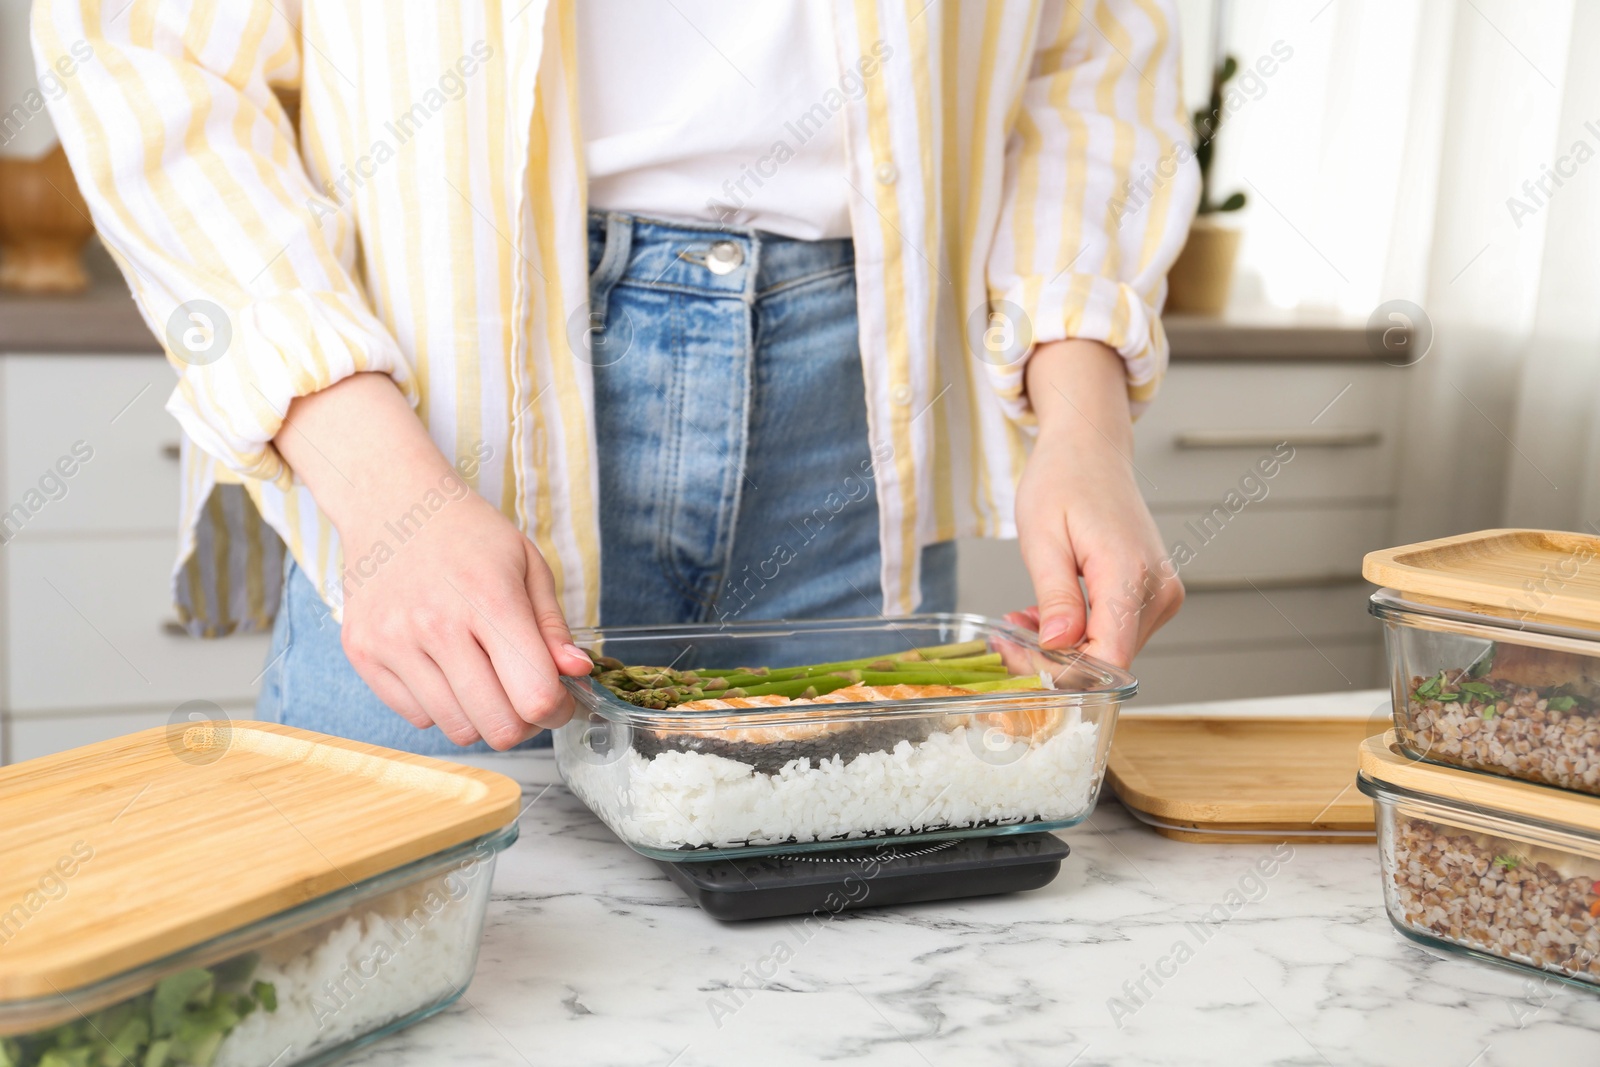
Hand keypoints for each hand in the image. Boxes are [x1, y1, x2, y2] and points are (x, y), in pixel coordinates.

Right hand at [276, 374, 592, 747]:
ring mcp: (393, 643)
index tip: (560, 698)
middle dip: (524, 722)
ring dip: (482, 718)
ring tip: (487, 680)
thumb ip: (553, 626)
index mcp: (488, 600)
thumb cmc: (469, 534)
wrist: (392, 503)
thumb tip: (577, 672)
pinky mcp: (363, 654)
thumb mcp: (528, 564)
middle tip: (525, 696)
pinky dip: (441, 707)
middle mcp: (435, 625)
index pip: (534, 695)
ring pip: (457, 730)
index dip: (558, 709)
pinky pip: (417, 717)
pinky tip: (446, 669)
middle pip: (497, 727)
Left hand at [1010, 340, 1181, 667]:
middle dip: (1053, 659)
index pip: (1108, 658)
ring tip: (1023, 618)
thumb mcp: (1042, 538)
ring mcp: (1162, 593)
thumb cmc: (1064, 480)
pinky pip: (1117, 631)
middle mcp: (1159, 589)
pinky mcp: (1155, 594)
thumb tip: (1058, 647)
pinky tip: (1048, 613)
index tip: (1016, 654)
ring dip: (1063, 647)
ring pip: (1111, 650)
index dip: (1060, 671)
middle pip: (1109, 659)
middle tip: (1006, 637)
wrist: (1091, 448)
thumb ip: (1056, 597)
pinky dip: (1079, 632)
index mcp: (1131, 574)